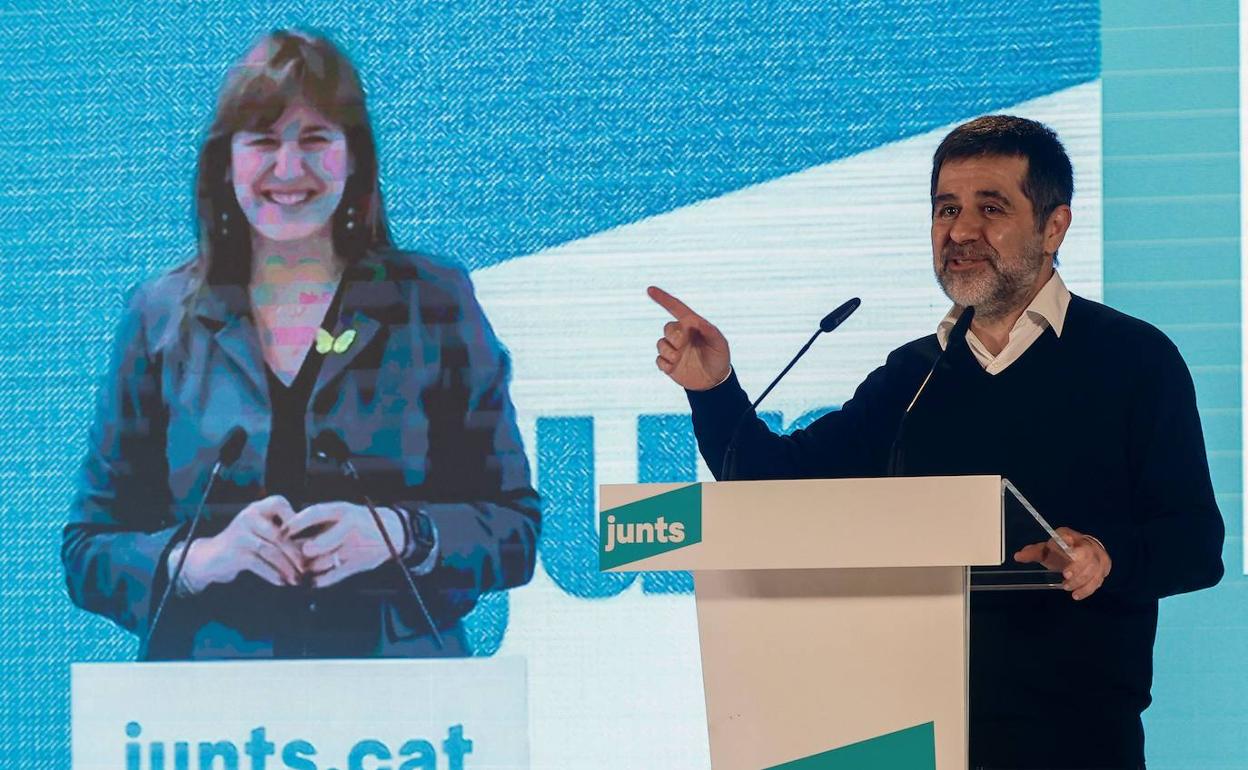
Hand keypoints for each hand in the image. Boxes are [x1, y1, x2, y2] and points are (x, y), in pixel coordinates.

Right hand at [183, 495, 302, 588]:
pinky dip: (272, 574)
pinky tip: (282, 582)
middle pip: (279, 534)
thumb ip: (285, 535)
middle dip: (296, 554)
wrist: (211, 558)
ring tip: (298, 580)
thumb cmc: (246, 545)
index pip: (282, 506)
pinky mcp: (233, 550)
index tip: (311, 543)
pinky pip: (258, 563)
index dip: (298, 522)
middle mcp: (249, 515)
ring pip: (270, 550)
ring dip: (287, 567)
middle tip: (309, 569)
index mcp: (259, 507)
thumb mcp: (263, 532)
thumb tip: (316, 547)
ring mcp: (240, 532)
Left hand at [284, 502, 405, 587]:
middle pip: (314, 546)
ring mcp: (353, 548)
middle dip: (298, 555)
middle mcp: (348, 528)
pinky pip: (332, 576)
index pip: (314, 514)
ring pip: (320, 563)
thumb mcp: (344, 512)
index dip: (295, 524)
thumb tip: (292, 532)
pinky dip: (319, 580)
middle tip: (286, 557)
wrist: (394, 532)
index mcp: (343, 510)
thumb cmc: (362, 522)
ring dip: (306, 569)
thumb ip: (321, 522)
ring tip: (296, 570)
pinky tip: (312, 581)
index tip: (281, 532)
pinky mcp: (357, 564)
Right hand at [648, 286, 731, 390]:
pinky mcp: (668, 363)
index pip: (676, 308)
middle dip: (673, 336)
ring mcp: (674, 349)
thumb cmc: (719, 358)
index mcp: (693, 326)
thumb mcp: (720, 345)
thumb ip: (711, 332)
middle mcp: (681, 335)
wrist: (714, 381)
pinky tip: (675, 368)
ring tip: (679, 359)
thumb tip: (700, 322)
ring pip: (661, 344)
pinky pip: (659, 360)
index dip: (663, 298)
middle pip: (667, 327)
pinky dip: (665, 364)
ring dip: (669, 352)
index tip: (650, 289)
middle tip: (682, 345)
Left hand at [1014, 527, 1111, 600]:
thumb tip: (1017, 556)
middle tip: (1065, 578)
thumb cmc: (1061, 550)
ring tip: (1067, 589)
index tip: (1062, 550)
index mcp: (1070, 536)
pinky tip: (1077, 595)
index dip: (1066, 543)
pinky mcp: (1104, 568)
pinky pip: (1099, 579)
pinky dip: (1088, 589)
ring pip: (1095, 569)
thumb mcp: (1046, 550)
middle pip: (1088, 555)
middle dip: (1077, 568)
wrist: (1083, 550)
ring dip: (1081, 581)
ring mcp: (1099, 556)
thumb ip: (1033, 553)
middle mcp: (1087, 544)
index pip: (1069, 536)